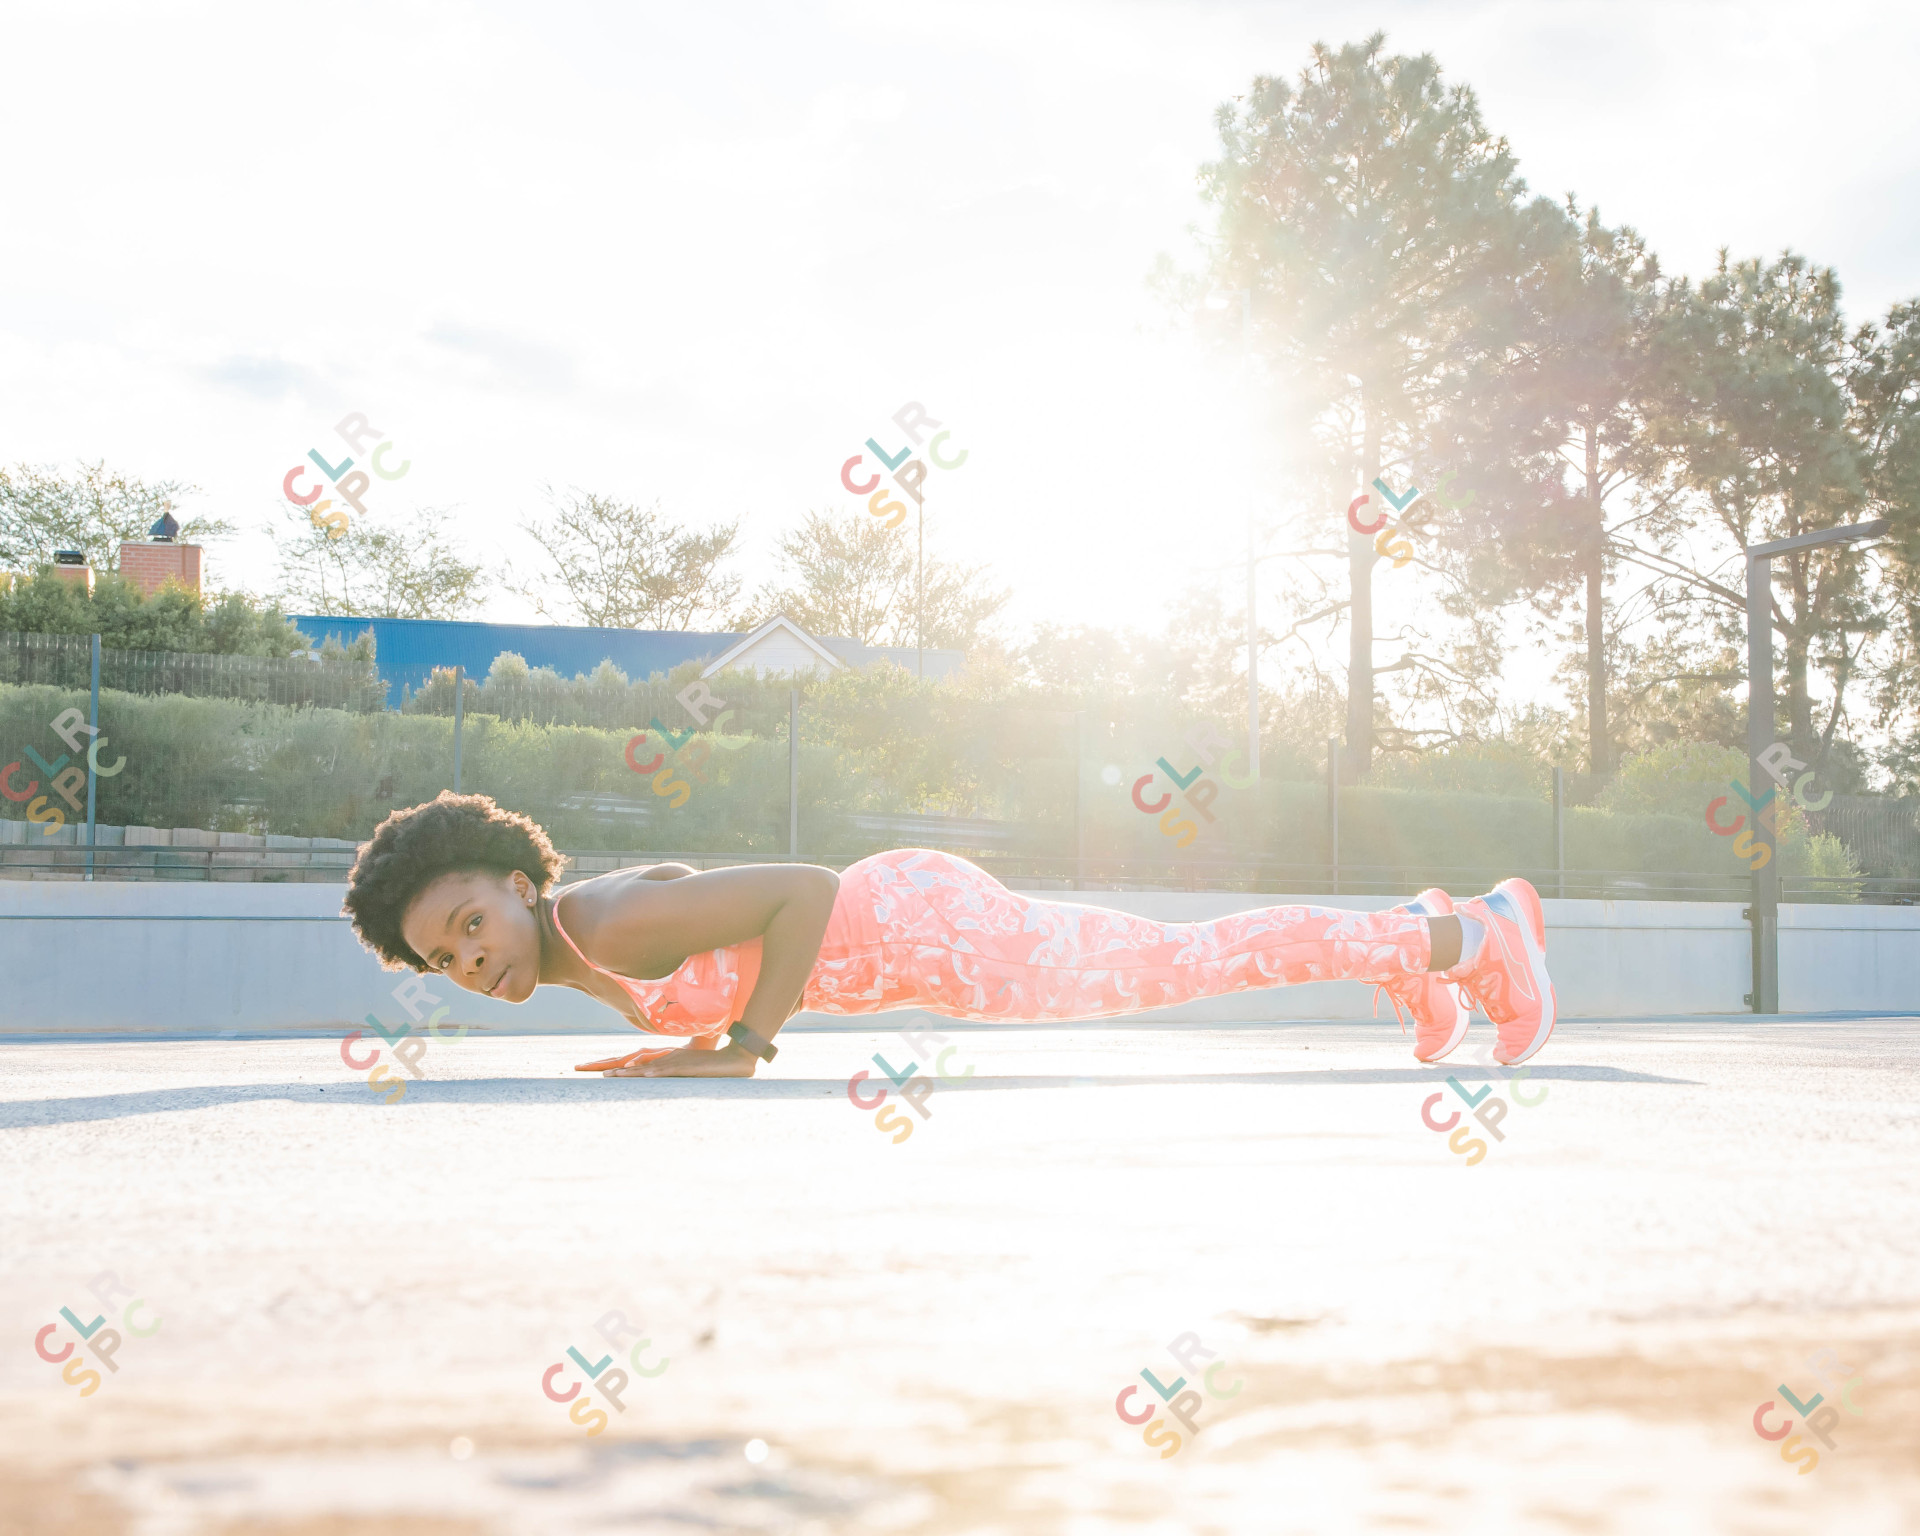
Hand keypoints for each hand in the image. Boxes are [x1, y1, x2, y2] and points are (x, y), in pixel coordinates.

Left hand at [604, 1041, 756, 1077]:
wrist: (736, 1058)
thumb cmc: (717, 1067)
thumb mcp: (695, 1072)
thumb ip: (682, 1075)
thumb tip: (671, 1083)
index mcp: (670, 1060)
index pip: (642, 1066)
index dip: (623, 1070)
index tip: (605, 1073)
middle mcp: (670, 1058)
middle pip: (639, 1065)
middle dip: (617, 1070)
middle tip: (598, 1074)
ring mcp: (678, 1061)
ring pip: (648, 1067)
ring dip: (630, 1072)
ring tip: (612, 1076)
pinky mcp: (687, 1066)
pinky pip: (667, 1069)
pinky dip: (654, 1072)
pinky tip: (642, 1074)